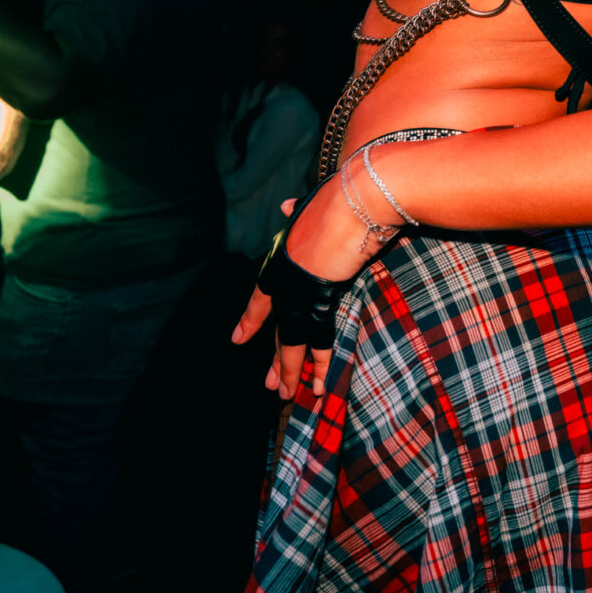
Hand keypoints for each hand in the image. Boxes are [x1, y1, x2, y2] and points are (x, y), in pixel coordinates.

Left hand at [230, 187, 388, 399]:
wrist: (353, 200)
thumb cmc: (337, 198)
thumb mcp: (311, 206)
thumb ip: (297, 212)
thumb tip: (285, 206)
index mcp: (279, 259)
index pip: (259, 300)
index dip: (250, 322)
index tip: (238, 339)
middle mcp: (284, 281)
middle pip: (275, 328)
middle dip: (273, 359)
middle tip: (269, 385)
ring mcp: (299, 293)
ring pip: (289, 342)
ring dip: (289, 371)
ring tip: (287, 394)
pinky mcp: (322, 300)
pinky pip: (319, 341)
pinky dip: (320, 365)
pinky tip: (318, 385)